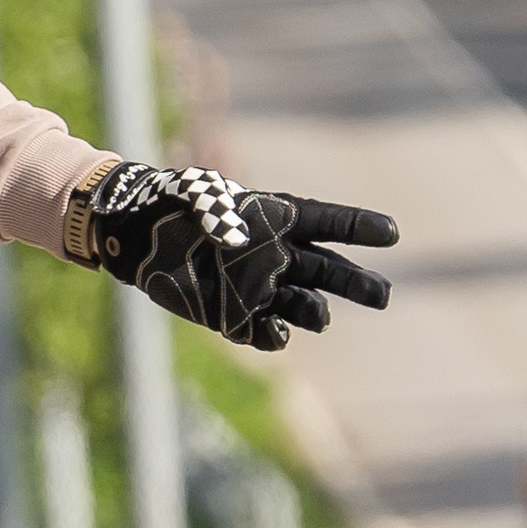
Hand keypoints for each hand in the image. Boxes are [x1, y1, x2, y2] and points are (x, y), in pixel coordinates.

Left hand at [81, 161, 395, 350]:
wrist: (136, 233)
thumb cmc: (169, 203)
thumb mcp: (190, 192)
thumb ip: (214, 207)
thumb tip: (238, 239)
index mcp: (275, 219)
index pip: (327, 222)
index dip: (357, 226)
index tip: (390, 232)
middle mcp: (277, 257)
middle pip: (331, 272)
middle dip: (358, 283)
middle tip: (383, 294)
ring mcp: (259, 289)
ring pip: (305, 307)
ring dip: (315, 311)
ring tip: (317, 312)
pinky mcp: (234, 316)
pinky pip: (265, 333)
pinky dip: (273, 336)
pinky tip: (274, 331)